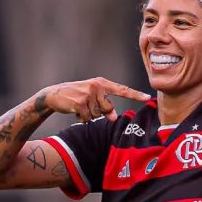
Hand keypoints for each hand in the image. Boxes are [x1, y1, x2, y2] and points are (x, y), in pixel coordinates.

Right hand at [37, 77, 151, 121]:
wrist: (54, 94)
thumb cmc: (75, 96)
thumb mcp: (92, 99)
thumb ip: (105, 107)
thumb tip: (114, 117)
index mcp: (102, 83)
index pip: (122, 90)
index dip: (135, 95)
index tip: (147, 97)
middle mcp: (97, 86)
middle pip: (108, 108)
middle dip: (98, 112)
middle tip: (86, 105)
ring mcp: (88, 94)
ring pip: (97, 115)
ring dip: (88, 115)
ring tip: (79, 106)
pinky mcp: (80, 103)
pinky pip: (88, 118)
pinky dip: (81, 118)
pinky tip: (74, 110)